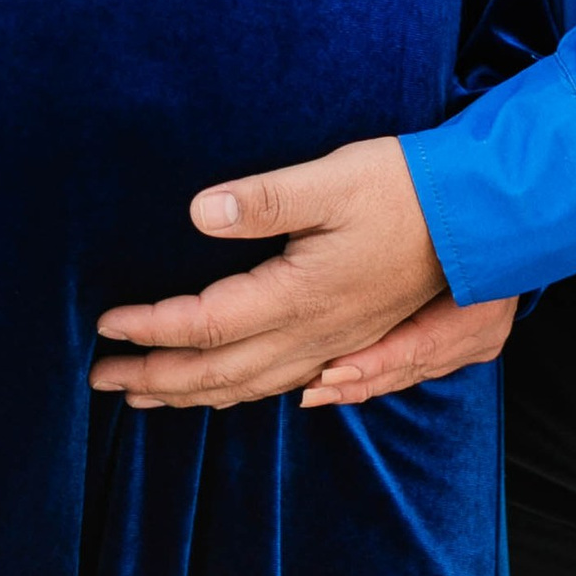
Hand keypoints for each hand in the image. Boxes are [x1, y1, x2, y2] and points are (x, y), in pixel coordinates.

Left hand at [91, 136, 510, 410]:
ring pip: (248, 386)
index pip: (204, 325)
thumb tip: (199, 212)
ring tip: (145, 396)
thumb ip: (265, 199)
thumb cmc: (403, 188)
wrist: (475, 215)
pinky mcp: (350, 336)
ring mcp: (333, 341)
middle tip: (100, 379)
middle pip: (217, 374)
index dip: (149, 328)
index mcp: (297, 296)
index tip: (103, 326)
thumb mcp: (332, 180)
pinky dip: (239, 393)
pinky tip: (227, 392)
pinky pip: (280, 381)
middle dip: (155, 378)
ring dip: (191, 395)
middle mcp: (312, 332)